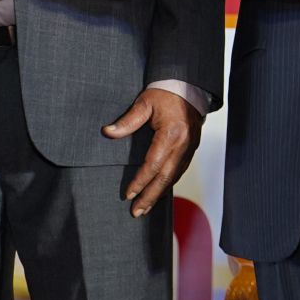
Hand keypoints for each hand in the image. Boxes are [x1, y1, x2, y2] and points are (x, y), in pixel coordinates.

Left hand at [103, 88, 202, 216]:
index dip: (140, 181)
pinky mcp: (192, 149)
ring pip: (174, 177)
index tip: (128, 194)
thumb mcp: (145, 103)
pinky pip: (179, 171)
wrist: (190, 87)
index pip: (153, 165)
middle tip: (136, 212)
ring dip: (159, 194)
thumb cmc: (166, 93)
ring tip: (146, 207)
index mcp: (171, 134)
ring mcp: (190, 149)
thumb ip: (128, 120)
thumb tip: (108, 133)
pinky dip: (168, 183)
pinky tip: (160, 191)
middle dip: (150, 196)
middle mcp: (183, 145)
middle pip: (165, 178)